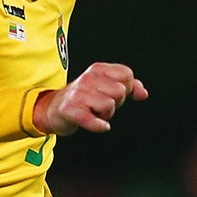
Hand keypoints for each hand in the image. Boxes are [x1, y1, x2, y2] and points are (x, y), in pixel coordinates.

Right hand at [32, 62, 147, 135]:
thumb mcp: (105, 86)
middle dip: (117, 103)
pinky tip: (101, 126)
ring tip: (96, 113)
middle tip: (103, 105)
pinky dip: (100, 126)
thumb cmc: (83, 98)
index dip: (129, 88)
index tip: (120, 94)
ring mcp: (79, 94)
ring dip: (107, 115)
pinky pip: (94, 121)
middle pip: (120, 91)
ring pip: (109, 105)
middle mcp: (88, 79)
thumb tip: (143, 94)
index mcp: (97, 69)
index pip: (126, 75)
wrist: (53, 109)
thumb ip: (128, 87)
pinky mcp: (71, 110)